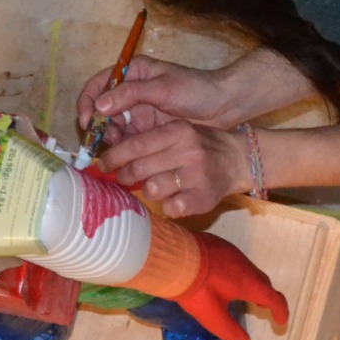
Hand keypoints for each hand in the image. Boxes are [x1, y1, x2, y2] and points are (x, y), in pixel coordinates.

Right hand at [79, 49, 316, 144]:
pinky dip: (124, 150)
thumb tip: (99, 105)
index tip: (86, 122)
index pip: (98, 84)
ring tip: (120, 152)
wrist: (225, 106)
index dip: (87, 103)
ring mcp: (139, 112)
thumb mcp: (163, 88)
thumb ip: (130, 94)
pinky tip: (128, 159)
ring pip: (113, 128)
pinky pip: (128, 141)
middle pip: (101, 110)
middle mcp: (131, 92)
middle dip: (99, 127)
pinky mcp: (148, 131)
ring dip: (112, 141)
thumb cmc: (196, 89)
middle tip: (108, 142)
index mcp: (132, 73)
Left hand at [95, 119, 249, 217]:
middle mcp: (188, 151)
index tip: (102, 164)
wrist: (237, 158)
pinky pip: (172, 207)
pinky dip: (167, 206)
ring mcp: (197, 175)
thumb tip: (111, 155)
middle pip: (140, 168)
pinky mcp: (205, 197)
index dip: (114, 156)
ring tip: (152, 187)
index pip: (135, 144)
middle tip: (121, 178)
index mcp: (178, 131)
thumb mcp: (177, 131)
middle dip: (124, 175)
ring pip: (153, 188)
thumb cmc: (199, 145)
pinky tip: (171, 200)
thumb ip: (150, 139)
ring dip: (146, 190)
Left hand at [169, 232, 289, 339]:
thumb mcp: (213, 317)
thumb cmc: (197, 289)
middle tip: (263, 307)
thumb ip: (230, 331)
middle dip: (266, 296)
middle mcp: (244, 265)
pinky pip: (234, 261)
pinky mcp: (217, 245)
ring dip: (251, 284)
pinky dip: (237, 274)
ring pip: (248, 270)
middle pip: (262, 282)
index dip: (280, 311)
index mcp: (248, 283)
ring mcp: (230, 252)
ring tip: (244, 295)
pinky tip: (222, 279)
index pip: (273, 297)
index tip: (280, 321)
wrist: (173, 257)